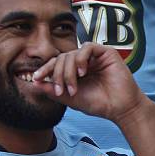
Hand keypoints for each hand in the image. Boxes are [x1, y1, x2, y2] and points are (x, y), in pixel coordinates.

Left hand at [33, 42, 147, 123]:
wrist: (120, 108)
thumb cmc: (99, 104)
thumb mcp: (71, 98)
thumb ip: (54, 91)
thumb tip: (35, 83)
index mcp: (76, 71)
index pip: (57, 64)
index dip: (45, 70)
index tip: (36, 78)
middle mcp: (84, 62)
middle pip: (62, 58)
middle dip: (58, 75)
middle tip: (62, 91)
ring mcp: (95, 56)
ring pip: (72, 53)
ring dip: (68, 71)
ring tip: (74, 87)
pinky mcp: (106, 52)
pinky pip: (87, 47)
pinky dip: (81, 59)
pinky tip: (83, 72)